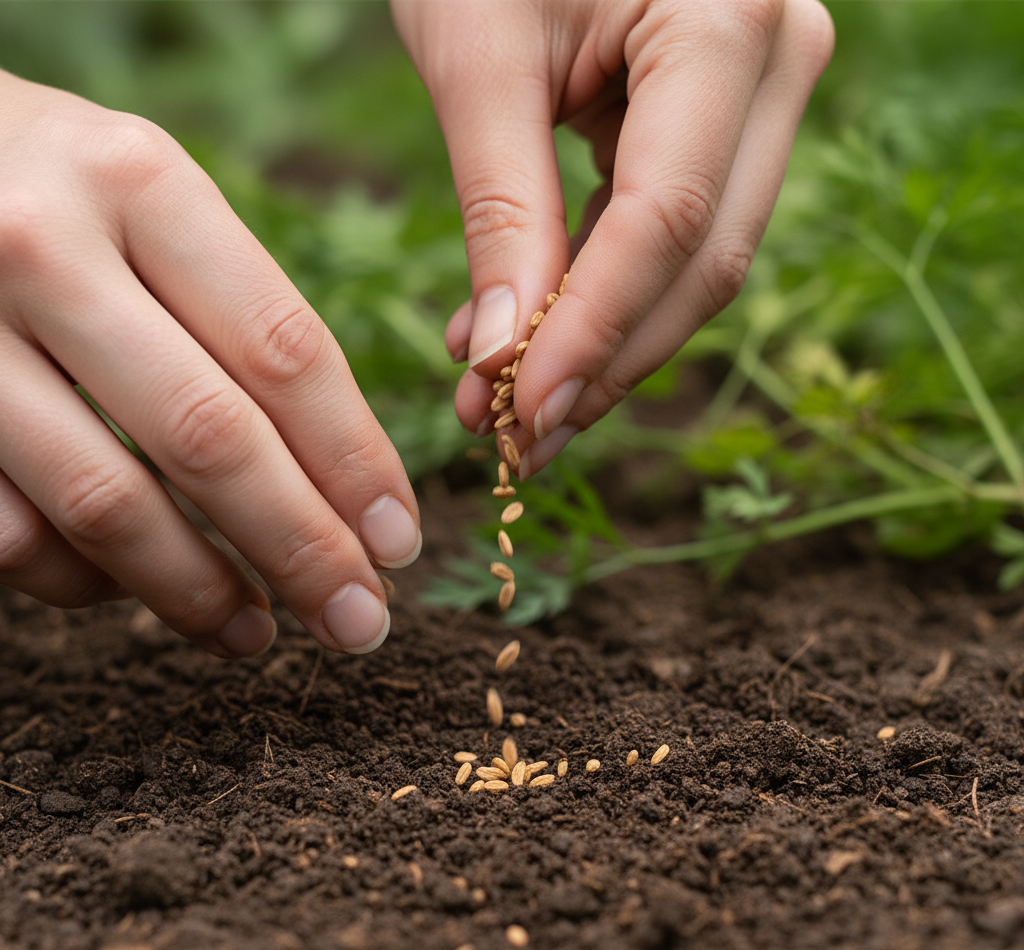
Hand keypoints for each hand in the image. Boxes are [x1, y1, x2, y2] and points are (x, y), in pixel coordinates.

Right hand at [0, 71, 420, 656]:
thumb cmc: (58, 194)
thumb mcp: (155, 208)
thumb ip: (241, 320)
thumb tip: (342, 489)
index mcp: (141, 183)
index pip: (284, 353)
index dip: (354, 464)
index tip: (400, 543)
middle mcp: (43, 246)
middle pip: (209, 438)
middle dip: (301, 549)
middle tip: (358, 621)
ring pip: (106, 502)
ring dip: (198, 591)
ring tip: (259, 636)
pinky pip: (14, 532)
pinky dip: (85, 581)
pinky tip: (136, 593)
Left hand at [393, 0, 833, 475]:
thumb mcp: (478, 58)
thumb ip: (502, 211)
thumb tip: (501, 359)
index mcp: (727, 21)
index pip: (668, 221)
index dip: (594, 334)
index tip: (521, 416)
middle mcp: (777, 61)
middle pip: (702, 260)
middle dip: (604, 363)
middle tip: (516, 438)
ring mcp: (762, 92)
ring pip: (696, 261)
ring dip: (600, 343)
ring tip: (503, 400)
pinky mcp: (724, 119)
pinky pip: (675, 232)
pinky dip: (601, 293)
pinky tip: (526, 332)